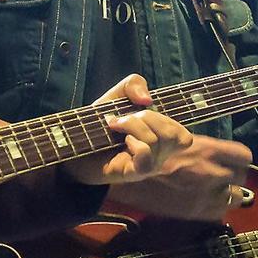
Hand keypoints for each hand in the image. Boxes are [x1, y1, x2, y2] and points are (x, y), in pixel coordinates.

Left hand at [66, 74, 194, 184]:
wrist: (74, 144)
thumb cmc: (98, 123)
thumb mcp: (116, 96)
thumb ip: (134, 85)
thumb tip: (148, 99)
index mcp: (159, 138)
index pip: (183, 136)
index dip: (173, 122)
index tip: (147, 109)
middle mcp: (158, 155)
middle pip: (174, 133)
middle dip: (148, 117)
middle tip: (124, 118)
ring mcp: (147, 165)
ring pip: (158, 141)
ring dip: (135, 126)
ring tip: (115, 125)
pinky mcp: (133, 173)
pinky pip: (146, 157)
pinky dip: (135, 142)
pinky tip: (122, 141)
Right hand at [104, 136, 254, 219]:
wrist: (130, 173)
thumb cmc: (153, 151)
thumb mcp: (181, 141)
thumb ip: (204, 150)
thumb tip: (219, 156)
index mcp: (208, 150)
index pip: (244, 156)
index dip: (239, 159)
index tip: (231, 161)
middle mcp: (211, 172)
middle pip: (242, 176)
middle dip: (234, 176)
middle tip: (222, 177)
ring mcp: (205, 194)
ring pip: (235, 196)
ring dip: (228, 193)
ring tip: (215, 190)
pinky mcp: (196, 211)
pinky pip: (219, 212)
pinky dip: (215, 208)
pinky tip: (204, 202)